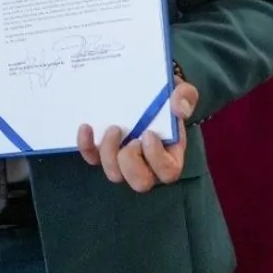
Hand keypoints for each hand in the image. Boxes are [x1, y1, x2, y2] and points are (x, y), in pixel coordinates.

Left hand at [76, 77, 198, 192]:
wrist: (147, 89)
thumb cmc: (166, 97)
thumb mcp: (181, 91)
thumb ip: (185, 96)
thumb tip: (179, 109)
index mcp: (171, 154)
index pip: (168, 172)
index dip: (157, 158)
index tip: (148, 134)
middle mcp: (148, 164)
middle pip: (140, 182)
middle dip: (132, 163)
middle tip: (132, 140)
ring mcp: (124, 161)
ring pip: (115, 174)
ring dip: (111, 153)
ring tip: (114, 128)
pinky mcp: (104, 152)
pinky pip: (92, 158)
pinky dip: (86, 146)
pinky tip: (86, 127)